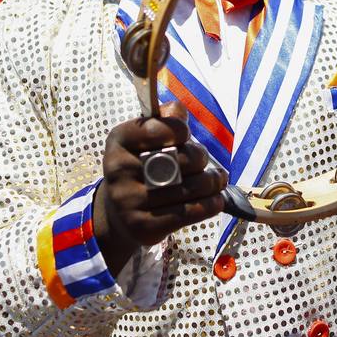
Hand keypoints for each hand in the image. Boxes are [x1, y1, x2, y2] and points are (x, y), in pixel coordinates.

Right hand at [92, 103, 226, 275]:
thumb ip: (164, 120)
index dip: (180, 130)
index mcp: (119, 140)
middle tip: (203, 162)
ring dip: (212, 183)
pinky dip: (209, 205)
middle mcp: (119, 170)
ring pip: (189, 188)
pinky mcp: (142, 227)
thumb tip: (178, 110)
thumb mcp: (145, 138)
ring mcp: (128, 201)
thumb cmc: (141, 166)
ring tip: (217, 180)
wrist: (119, 214)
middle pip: (180, 159)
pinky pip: (188, 213)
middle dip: (200, 158)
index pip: (158, 128)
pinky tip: (215, 200)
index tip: (186, 136)